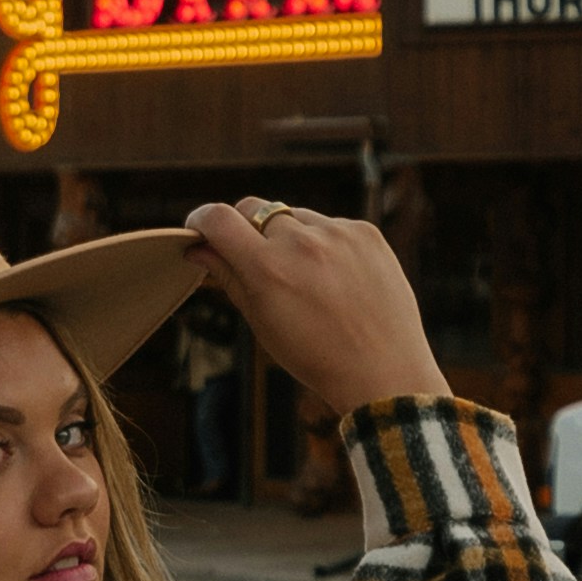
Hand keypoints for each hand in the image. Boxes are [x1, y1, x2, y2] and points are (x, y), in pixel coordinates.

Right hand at [182, 201, 445, 410]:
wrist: (383, 371)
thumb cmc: (315, 355)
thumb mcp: (261, 321)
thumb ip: (228, 276)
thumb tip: (197, 247)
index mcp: (267, 268)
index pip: (218, 218)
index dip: (201, 219)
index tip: (200, 228)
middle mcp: (301, 242)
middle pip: (255, 209)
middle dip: (245, 229)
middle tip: (254, 258)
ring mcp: (338, 233)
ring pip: (294, 217)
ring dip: (289, 237)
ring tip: (307, 280)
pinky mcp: (366, 232)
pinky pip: (330, 225)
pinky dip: (325, 243)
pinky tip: (337, 279)